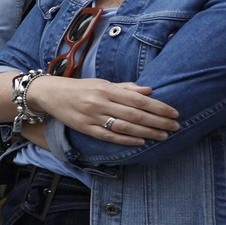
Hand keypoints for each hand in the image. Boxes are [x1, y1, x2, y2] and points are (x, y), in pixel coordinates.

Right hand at [25, 76, 179, 145]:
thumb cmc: (80, 87)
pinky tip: (140, 142)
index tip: (174, 113)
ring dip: (147, 133)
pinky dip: (126, 140)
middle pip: (135, 115)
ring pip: (125, 127)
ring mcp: (92, 117)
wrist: (51, 94)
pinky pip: (109, 136)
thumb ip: (125, 88)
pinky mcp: (85, 128)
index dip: (158, 107)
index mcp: (107, 89)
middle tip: (175, 127)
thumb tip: (149, 91)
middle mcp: (100, 103)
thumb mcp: (102, 82)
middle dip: (158, 122)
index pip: (138, 100)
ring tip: (163, 136)